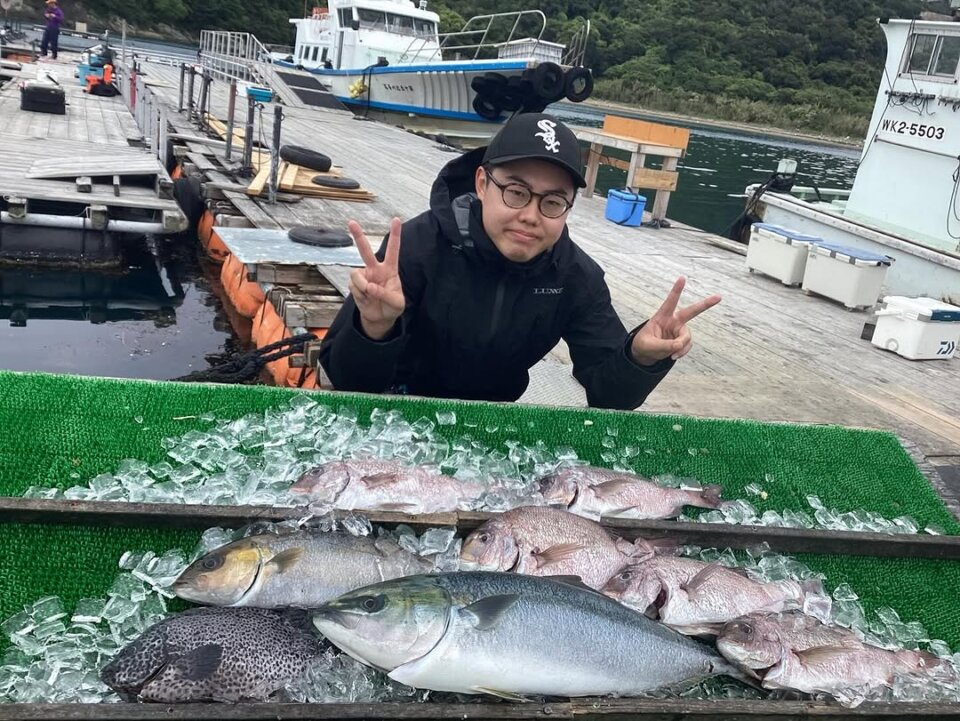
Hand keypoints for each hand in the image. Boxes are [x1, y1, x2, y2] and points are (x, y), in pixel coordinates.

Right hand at [348, 217, 404, 339]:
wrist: (380, 318)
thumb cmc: (392, 307)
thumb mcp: (396, 303)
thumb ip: (385, 294)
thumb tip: (369, 287)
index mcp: (390, 269)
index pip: (393, 250)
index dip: (395, 235)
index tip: (396, 219)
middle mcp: (375, 269)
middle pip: (365, 250)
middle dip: (358, 236)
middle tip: (351, 221)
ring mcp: (364, 276)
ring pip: (356, 274)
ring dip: (361, 286)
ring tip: (369, 295)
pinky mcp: (355, 285)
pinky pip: (353, 287)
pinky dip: (359, 295)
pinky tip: (365, 299)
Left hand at [631, 276, 720, 364]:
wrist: (645, 353)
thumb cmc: (644, 345)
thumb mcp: (649, 345)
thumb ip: (664, 345)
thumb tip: (679, 345)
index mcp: (662, 316)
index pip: (670, 301)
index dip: (676, 290)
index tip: (682, 278)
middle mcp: (673, 321)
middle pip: (692, 311)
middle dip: (706, 304)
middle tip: (719, 297)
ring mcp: (679, 330)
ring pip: (686, 337)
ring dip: (681, 347)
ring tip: (672, 354)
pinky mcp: (682, 339)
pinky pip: (686, 345)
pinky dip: (682, 352)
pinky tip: (674, 356)